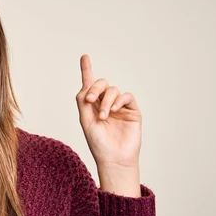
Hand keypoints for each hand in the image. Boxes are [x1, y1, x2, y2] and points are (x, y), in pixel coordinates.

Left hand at [75, 54, 141, 168]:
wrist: (114, 158)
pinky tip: (114, 110)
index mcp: (92, 106)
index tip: (84, 56)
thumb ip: (83, 103)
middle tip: (90, 99)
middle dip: (95, 87)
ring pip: (112, 90)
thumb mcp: (86, 121)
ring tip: (104, 116)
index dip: (87, 70)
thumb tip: (84, 86)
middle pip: (101, 84)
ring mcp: (119, 107)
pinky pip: (126, 96)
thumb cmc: (98, 143)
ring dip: (106, 100)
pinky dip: (118, 100)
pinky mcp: (132, 111)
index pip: (89, 85)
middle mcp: (105, 104)